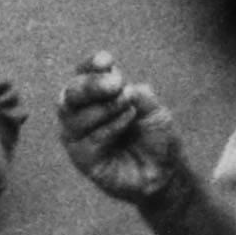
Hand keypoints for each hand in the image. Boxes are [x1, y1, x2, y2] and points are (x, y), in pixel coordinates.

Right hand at [55, 55, 191, 208]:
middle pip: (70, 93)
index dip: (91, 65)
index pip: (83, 73)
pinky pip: (89, 139)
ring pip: (75, 116)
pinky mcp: (82, 159)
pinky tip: (128, 119)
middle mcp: (80, 113)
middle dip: (91, 85)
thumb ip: (138, 95)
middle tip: (116, 82)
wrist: (165, 173)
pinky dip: (110, 126)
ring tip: (128, 104)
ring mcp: (78, 137)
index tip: (107, 61)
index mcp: (95, 95)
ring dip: (104, 107)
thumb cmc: (156, 138)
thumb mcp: (154, 110)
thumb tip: (121, 86)